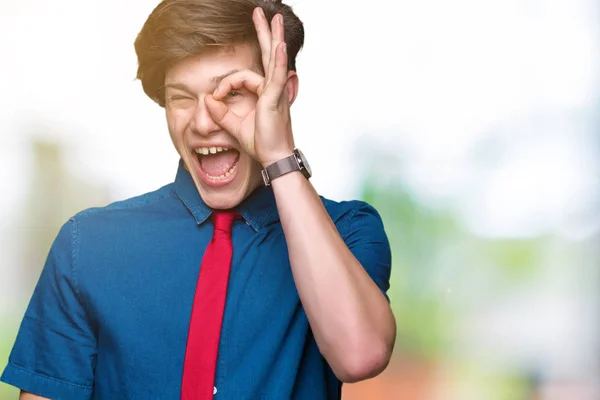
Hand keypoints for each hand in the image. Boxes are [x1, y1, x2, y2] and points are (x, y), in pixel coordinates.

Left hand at [205, 7, 295, 167]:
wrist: (273, 157)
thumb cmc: (260, 143)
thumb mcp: (234, 125)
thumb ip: (220, 112)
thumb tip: (207, 100)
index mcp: (264, 94)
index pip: (242, 77)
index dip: (225, 85)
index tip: (215, 99)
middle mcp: (272, 89)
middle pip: (267, 55)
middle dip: (264, 33)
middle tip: (262, 13)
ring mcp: (276, 92)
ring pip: (273, 59)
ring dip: (273, 36)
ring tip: (274, 18)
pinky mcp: (276, 98)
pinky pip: (277, 75)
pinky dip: (278, 61)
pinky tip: (278, 46)